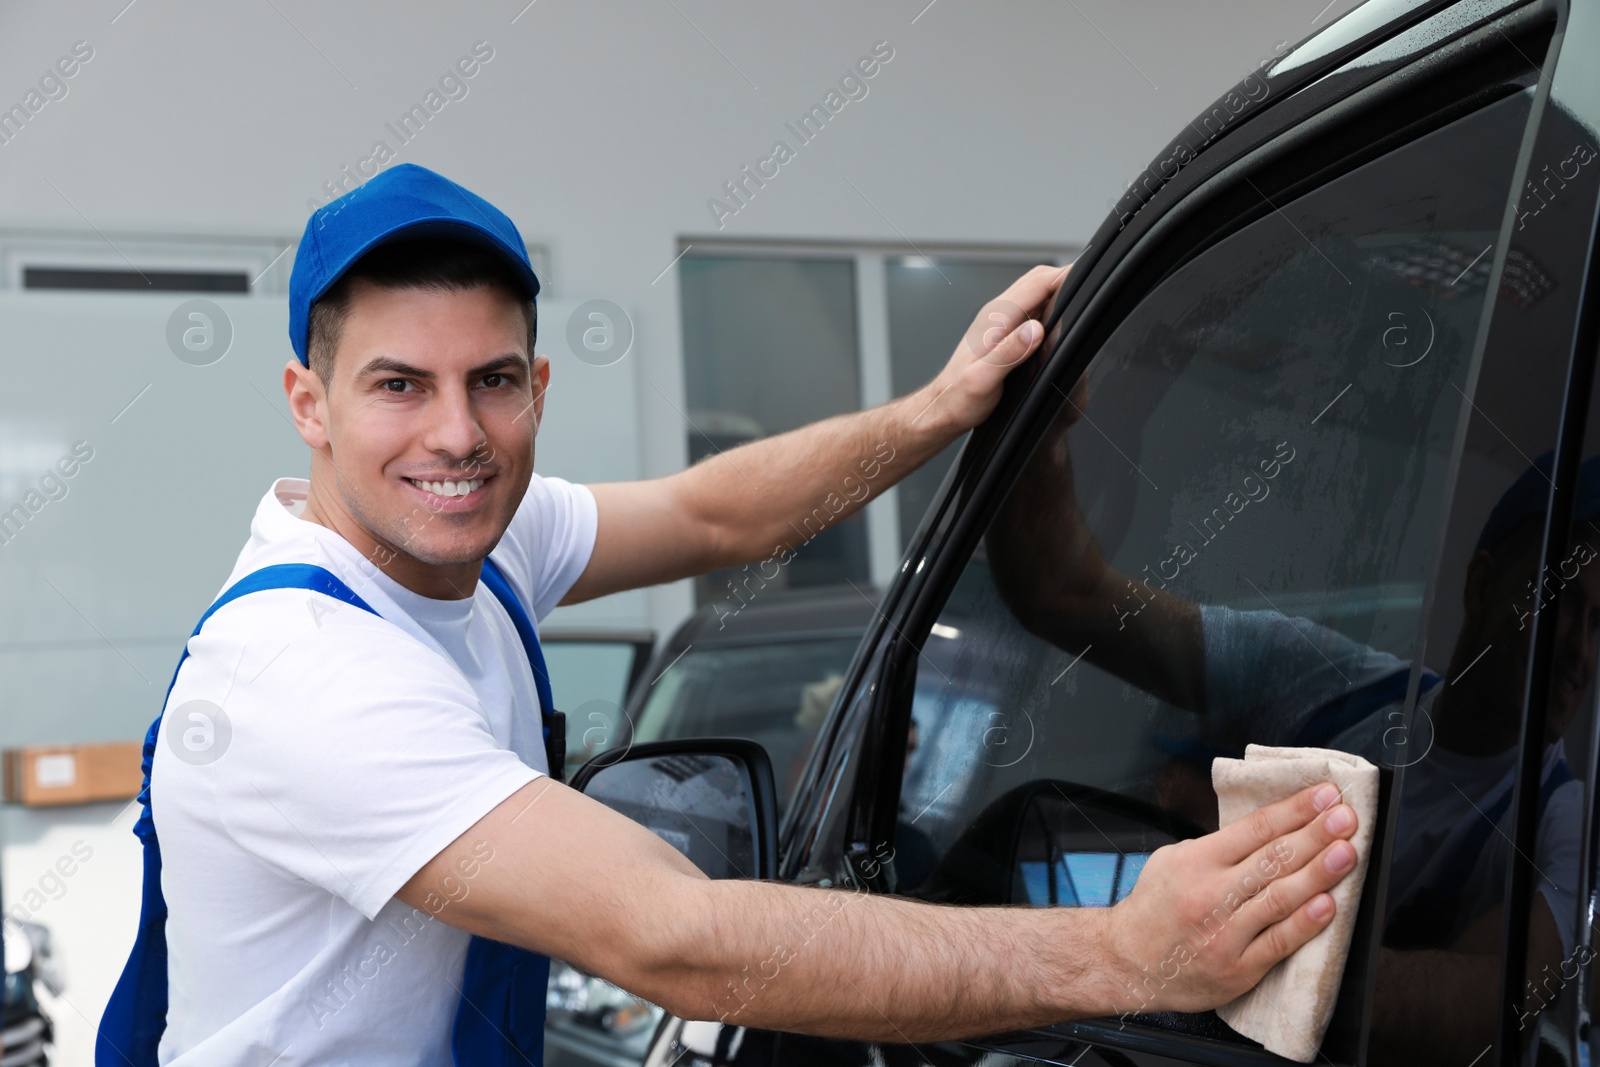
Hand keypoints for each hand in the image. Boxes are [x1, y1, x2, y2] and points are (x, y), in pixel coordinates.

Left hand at [908, 263, 1069, 435]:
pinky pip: (1031, 309)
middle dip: (1065, 278)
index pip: (1036, 284)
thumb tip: (1035, 330)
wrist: (942, 409)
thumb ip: (1009, 352)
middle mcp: (997, 315)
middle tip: (1091, 286)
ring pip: (1035, 292)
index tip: (1086, 277)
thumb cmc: (958, 398)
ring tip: (1080, 298)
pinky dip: (1049, 306)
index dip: (1064, 276)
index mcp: (994, 319)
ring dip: (1057, 290)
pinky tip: (1060, 319)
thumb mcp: (983, 379)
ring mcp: (1000, 322)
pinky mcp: (1003, 332)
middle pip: (1037, 280)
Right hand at [1101, 782, 1358, 1014]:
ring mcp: (1225, 932)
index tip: (1326, 795)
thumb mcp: (1171, 861)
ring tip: (1347, 852)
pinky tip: (1327, 905)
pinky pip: (1277, 943)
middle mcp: (1212, 893)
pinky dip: (1304, 923)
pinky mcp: (1237, 968)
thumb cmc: (1154, 909)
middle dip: (1316, 833)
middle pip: (1274, 858)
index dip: (1295, 809)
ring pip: (1280, 897)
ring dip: (1319, 872)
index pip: (1256, 828)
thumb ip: (1215, 847)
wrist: (1127, 962)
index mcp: (1197, 860)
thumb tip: (1265, 832)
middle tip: (1347, 817)